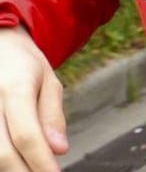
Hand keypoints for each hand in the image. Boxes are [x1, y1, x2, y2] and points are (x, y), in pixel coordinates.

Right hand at [0, 26, 66, 171]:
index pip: (26, 135)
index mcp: (14, 88)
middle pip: (2, 153)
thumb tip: (58, 150)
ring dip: (10, 168)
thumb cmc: (24, 65)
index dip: (40, 162)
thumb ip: (51, 116)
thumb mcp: (48, 81)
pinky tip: (13, 162)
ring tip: (30, 167)